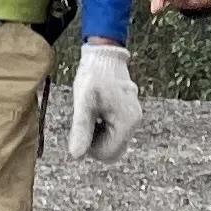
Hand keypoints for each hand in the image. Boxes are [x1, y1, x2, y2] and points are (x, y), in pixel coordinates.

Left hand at [68, 42, 140, 163]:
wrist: (104, 54)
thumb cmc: (93, 76)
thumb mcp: (83, 103)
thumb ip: (81, 129)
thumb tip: (76, 156)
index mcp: (126, 122)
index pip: (107, 154)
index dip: (90, 147)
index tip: (81, 127)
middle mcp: (135, 122)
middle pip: (112, 150)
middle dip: (95, 140)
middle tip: (85, 118)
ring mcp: (134, 117)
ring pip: (113, 141)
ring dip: (98, 132)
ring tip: (90, 110)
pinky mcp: (129, 112)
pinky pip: (115, 130)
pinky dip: (103, 125)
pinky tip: (96, 109)